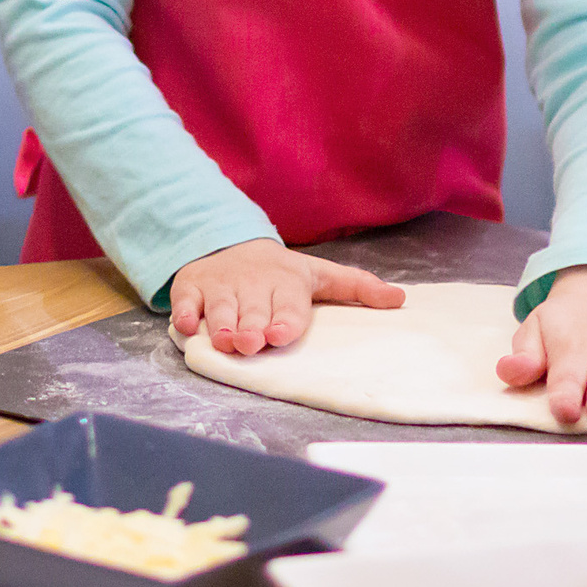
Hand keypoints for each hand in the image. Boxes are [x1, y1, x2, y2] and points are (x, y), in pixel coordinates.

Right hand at [169, 238, 404, 355]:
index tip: (282, 334)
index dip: (285, 320)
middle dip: (251, 327)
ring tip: (224, 341)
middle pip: (253, 310)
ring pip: (221, 308)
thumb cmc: (280, 274)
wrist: (229, 244)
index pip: (288, 305)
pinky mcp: (192, 286)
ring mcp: (221, 285)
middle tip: (250, 343)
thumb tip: (401, 299)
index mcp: (287, 283)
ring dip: (221, 325)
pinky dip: (185, 312)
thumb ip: (357, 288)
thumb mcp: (319, 275)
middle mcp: (253, 284)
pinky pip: (186, 301)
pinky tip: (186, 324)